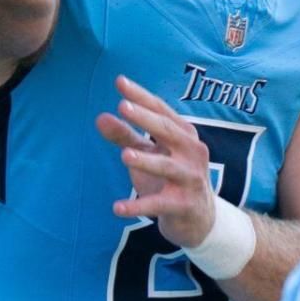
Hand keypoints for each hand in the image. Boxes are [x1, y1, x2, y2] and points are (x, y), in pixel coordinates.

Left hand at [94, 75, 216, 248]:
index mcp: (184, 134)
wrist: (199, 218)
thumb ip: (125, 136)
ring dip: (147, 161)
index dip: (142, 96)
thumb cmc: (170, 178)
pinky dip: (139, 206)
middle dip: (146, 119)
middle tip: (123, 106)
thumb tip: (100, 117)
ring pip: (167, 167)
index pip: (161, 110)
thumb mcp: (148, 155)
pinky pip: (159, 204)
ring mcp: (190, 178)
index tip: (120, 82)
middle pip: (168, 131)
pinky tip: (117, 207)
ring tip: (125, 155)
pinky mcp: (184, 205)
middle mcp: (192, 152)